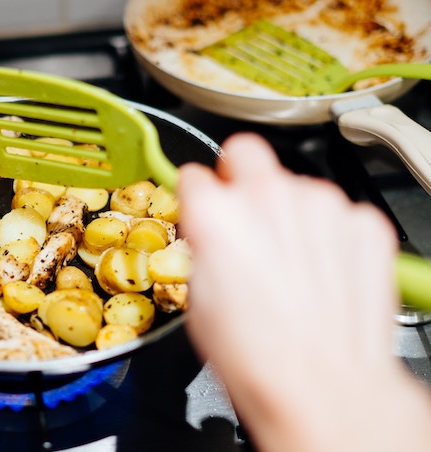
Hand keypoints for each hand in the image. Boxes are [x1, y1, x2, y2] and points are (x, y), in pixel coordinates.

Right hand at [177, 132, 430, 451]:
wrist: (322, 386)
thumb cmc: (257, 355)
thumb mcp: (198, 298)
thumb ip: (205, 246)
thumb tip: (212, 235)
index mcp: (216, 213)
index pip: (195, 173)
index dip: (197, 195)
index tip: (203, 206)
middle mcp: (270, 195)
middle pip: (246, 153)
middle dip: (239, 176)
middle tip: (243, 215)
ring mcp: (323, 205)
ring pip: (297, 186)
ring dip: (289, 213)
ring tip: (290, 265)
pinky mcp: (363, 223)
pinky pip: (338, 214)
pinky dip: (329, 236)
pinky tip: (321, 274)